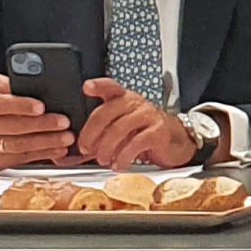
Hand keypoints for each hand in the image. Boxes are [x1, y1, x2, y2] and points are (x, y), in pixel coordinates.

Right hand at [0, 74, 76, 169]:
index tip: (41, 106)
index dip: (21, 105)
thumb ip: (8, 84)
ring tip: (66, 137)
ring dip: (46, 142)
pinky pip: (23, 158)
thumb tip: (33, 84)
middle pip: (13, 126)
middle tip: (63, 122)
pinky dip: (44, 154)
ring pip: (19, 145)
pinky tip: (59, 149)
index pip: (0, 104)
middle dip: (41, 125)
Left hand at [75, 80, 197, 170]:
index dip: (99, 86)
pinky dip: (124, 156)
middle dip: (92, 133)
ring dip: (106, 147)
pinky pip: (137, 142)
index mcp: (124, 99)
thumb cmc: (145, 134)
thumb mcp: (121, 130)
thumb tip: (73, 153)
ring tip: (102, 160)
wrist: (177, 141)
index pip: (111, 87)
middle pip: (107, 112)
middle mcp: (136, 103)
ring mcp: (149, 115)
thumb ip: (99, 137)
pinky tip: (119, 164)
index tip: (87, 88)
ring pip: (120, 128)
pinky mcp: (159, 131)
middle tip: (85, 148)